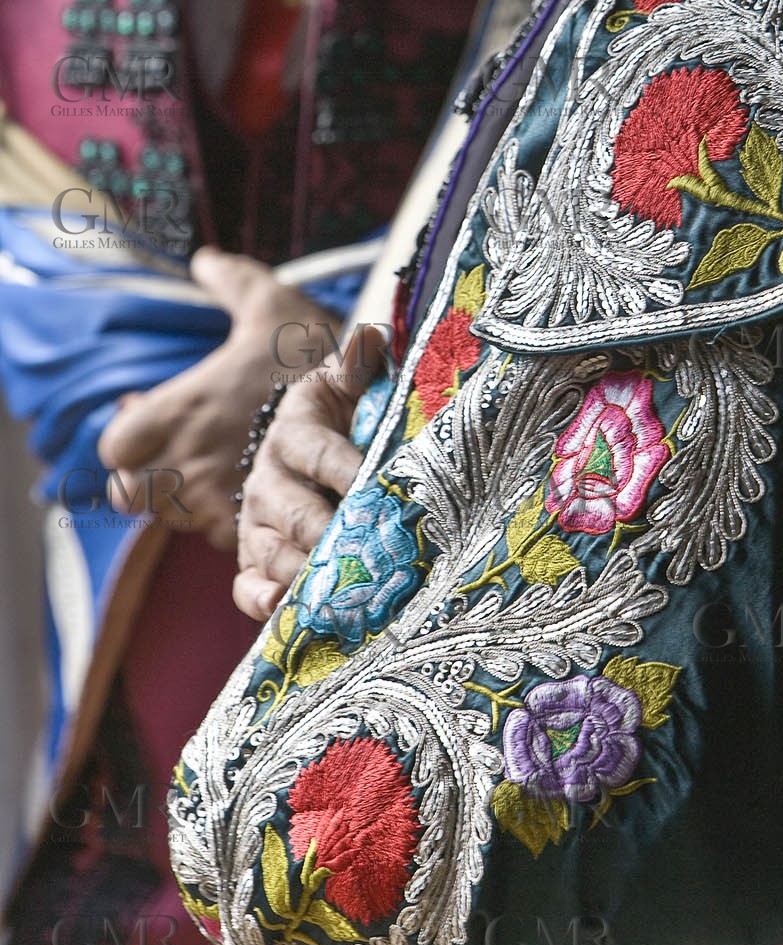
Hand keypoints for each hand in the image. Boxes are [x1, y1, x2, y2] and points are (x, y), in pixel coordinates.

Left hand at [97, 247, 343, 550]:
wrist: (358, 408)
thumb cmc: (308, 355)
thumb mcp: (272, 306)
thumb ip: (234, 281)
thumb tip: (205, 258)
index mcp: (175, 409)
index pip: (116, 447)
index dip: (130, 443)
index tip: (154, 429)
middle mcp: (183, 459)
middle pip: (131, 493)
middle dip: (152, 481)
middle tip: (186, 463)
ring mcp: (211, 499)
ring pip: (175, 519)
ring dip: (191, 505)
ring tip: (224, 482)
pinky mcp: (244, 528)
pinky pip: (217, 539)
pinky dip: (230, 526)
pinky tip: (253, 504)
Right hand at [233, 329, 384, 619]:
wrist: (319, 438)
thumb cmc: (346, 410)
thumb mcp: (352, 379)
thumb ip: (361, 362)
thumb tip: (370, 336)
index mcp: (296, 428)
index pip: (318, 452)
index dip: (345, 470)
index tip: (373, 487)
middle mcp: (269, 476)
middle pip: (296, 511)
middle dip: (329, 534)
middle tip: (365, 554)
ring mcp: (258, 519)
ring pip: (273, 549)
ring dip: (305, 572)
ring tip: (338, 590)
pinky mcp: (254, 555)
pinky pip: (247, 582)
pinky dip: (259, 598)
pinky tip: (280, 607)